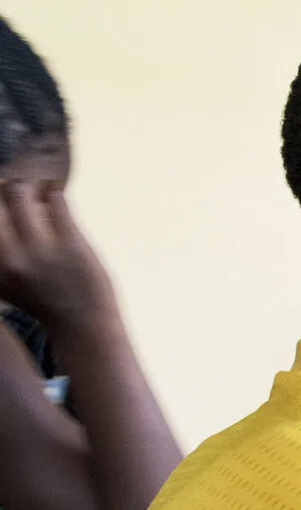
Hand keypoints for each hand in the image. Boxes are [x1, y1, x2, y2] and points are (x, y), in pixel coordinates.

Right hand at [0, 179, 117, 332]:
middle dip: (5, 185)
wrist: (84, 326)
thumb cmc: (44, 300)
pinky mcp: (70, 244)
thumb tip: (2, 211)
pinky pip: (56, 200)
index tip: (1, 189)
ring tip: (35, 184)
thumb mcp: (5, 280)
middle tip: (15, 184)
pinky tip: (54, 191)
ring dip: (28, 183)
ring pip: (20, 192)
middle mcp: (8, 256)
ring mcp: (39, 249)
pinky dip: (53, 190)